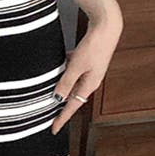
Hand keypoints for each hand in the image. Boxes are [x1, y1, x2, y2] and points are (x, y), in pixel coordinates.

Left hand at [50, 9, 122, 134]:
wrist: (107, 26)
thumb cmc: (95, 45)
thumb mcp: (76, 65)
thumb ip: (66, 82)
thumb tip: (58, 98)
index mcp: (89, 84)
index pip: (73, 107)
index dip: (62, 118)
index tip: (54, 129)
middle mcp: (90, 80)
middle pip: (72, 97)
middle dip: (60, 105)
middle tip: (47, 113)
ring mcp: (89, 70)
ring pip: (71, 83)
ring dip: (61, 86)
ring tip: (47, 91)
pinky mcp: (87, 60)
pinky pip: (73, 70)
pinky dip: (64, 71)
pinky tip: (56, 66)